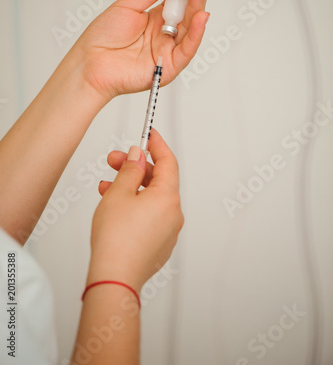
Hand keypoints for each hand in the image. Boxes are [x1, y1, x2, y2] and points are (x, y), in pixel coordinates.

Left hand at [75, 0, 214, 101]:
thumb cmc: (102, 38)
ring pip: (191, 27)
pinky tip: (200, 16)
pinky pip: (187, 49)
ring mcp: (169, 49)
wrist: (89, 64)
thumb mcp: (128, 6)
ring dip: (197, 4)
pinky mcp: (170, 66)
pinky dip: (196, 33)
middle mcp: (166, 33)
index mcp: (157, 17)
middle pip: (189, 9)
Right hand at [87, 129, 183, 292]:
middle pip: (158, 180)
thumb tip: (138, 155)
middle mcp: (174, 213)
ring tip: (106, 186)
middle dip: (135, 167)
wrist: (114, 278)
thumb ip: (130, 169)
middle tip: (114, 160)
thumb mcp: (119, 193)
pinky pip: (149, 216)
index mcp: (168, 197)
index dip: (157, 145)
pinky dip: (135, 206)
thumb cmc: (116, 238)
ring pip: (151, 199)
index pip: (168, 161)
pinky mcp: (159, 244)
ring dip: (131, 188)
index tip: (149, 133)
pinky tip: (114, 207)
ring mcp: (168, 231)